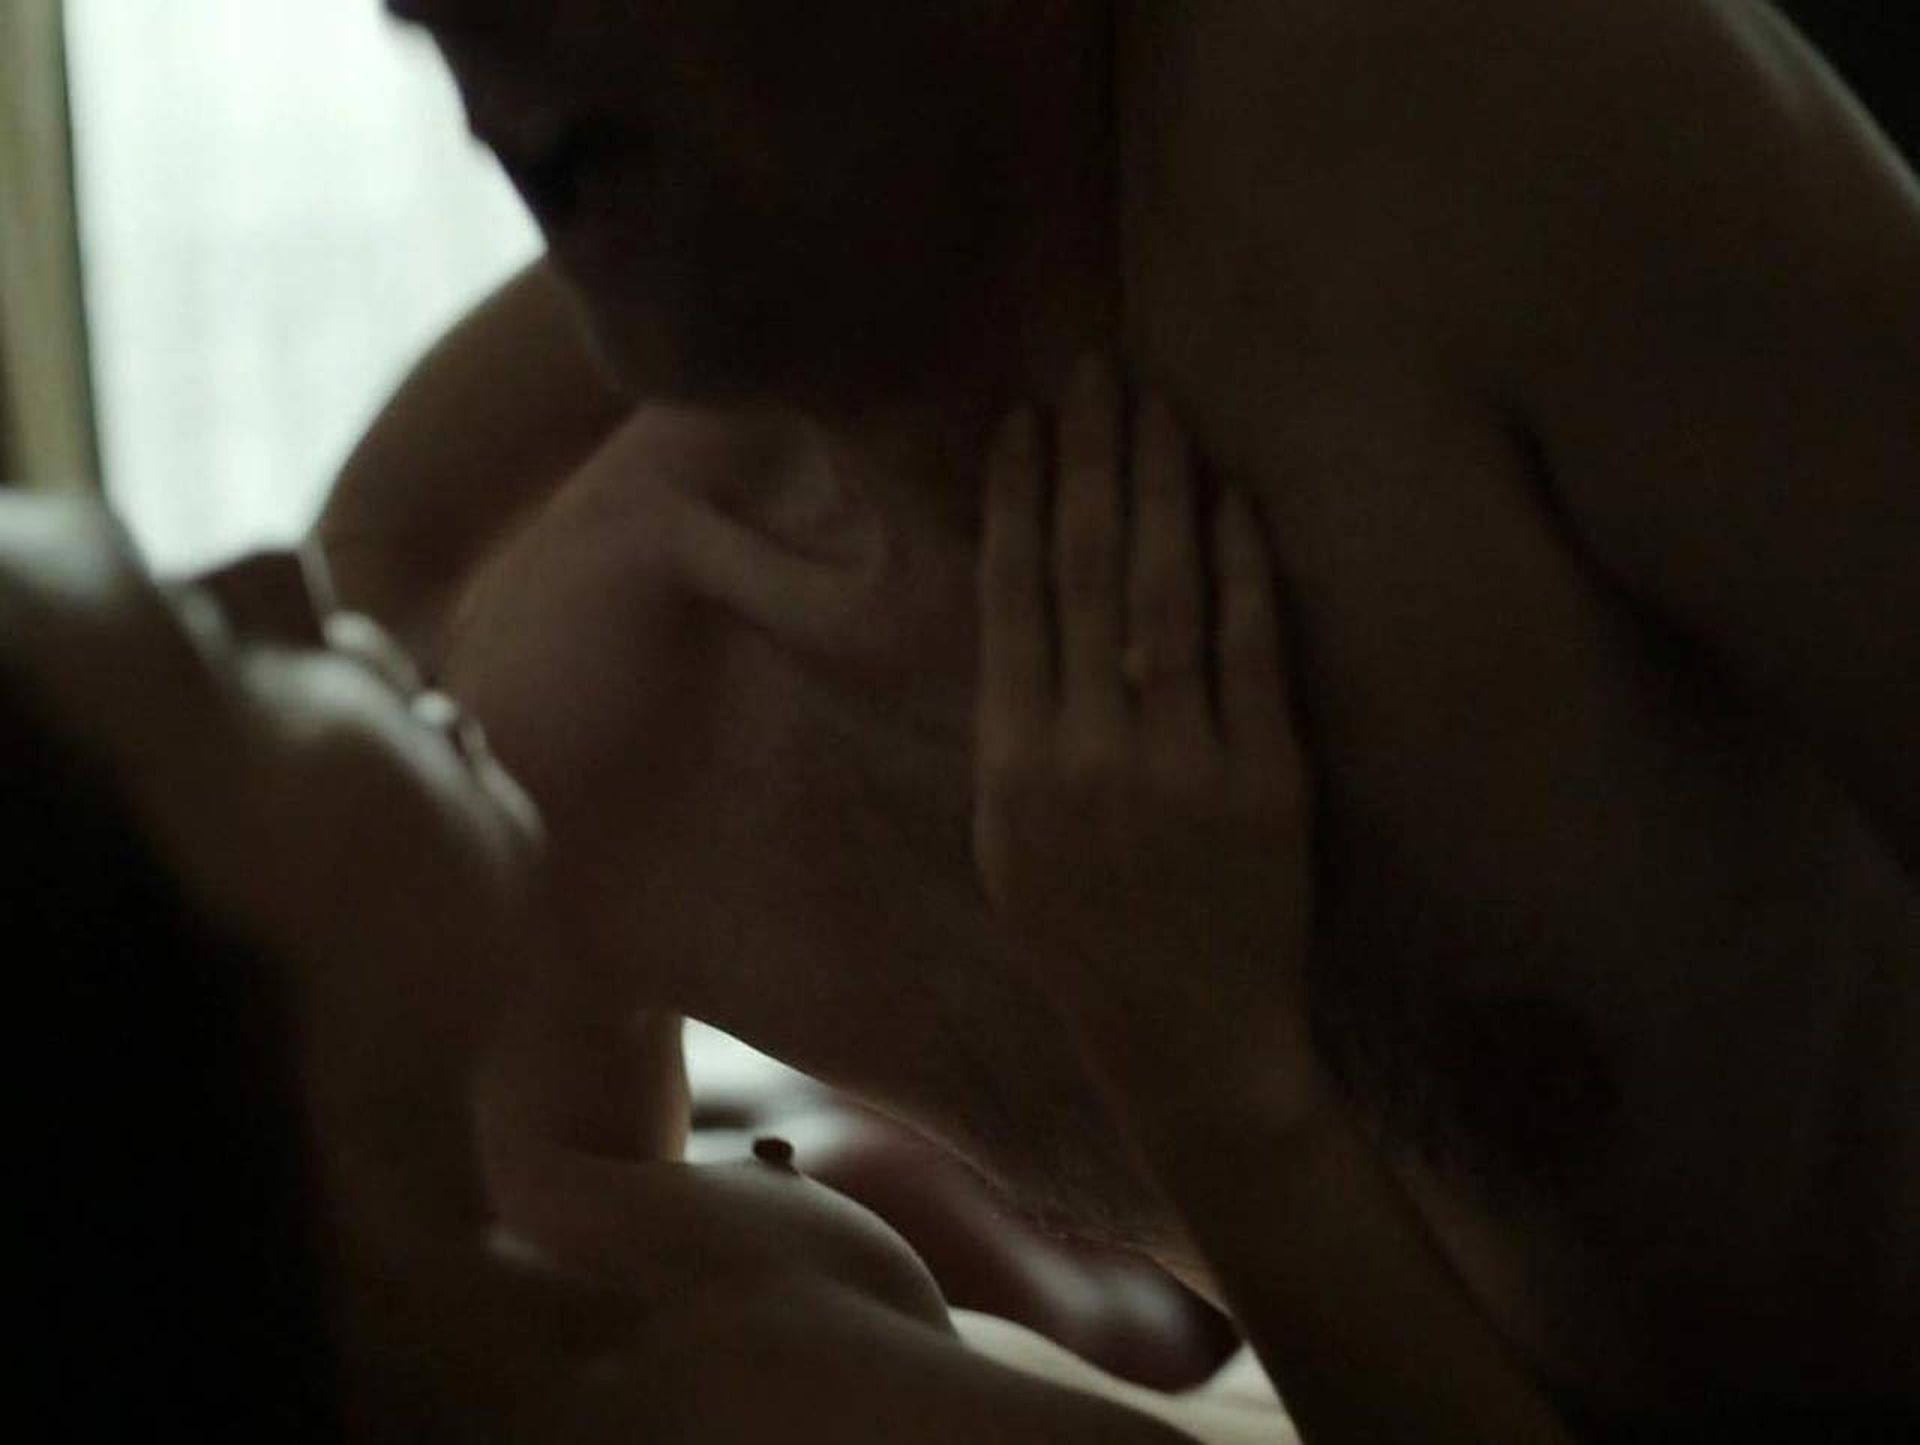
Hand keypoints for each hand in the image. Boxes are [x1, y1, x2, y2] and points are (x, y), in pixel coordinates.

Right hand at [972, 359, 1317, 1100]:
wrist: (1186, 1042)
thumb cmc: (1084, 944)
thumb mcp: (1007, 845)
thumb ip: (1010, 733)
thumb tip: (1021, 615)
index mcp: (1012, 766)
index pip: (1012, 598)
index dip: (1019, 499)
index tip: (1024, 421)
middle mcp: (1086, 753)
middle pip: (1087, 573)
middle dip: (1090, 460)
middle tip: (1096, 372)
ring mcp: (1178, 765)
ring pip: (1164, 594)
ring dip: (1162, 488)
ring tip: (1160, 407)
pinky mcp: (1263, 780)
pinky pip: (1249, 652)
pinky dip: (1240, 569)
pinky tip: (1233, 500)